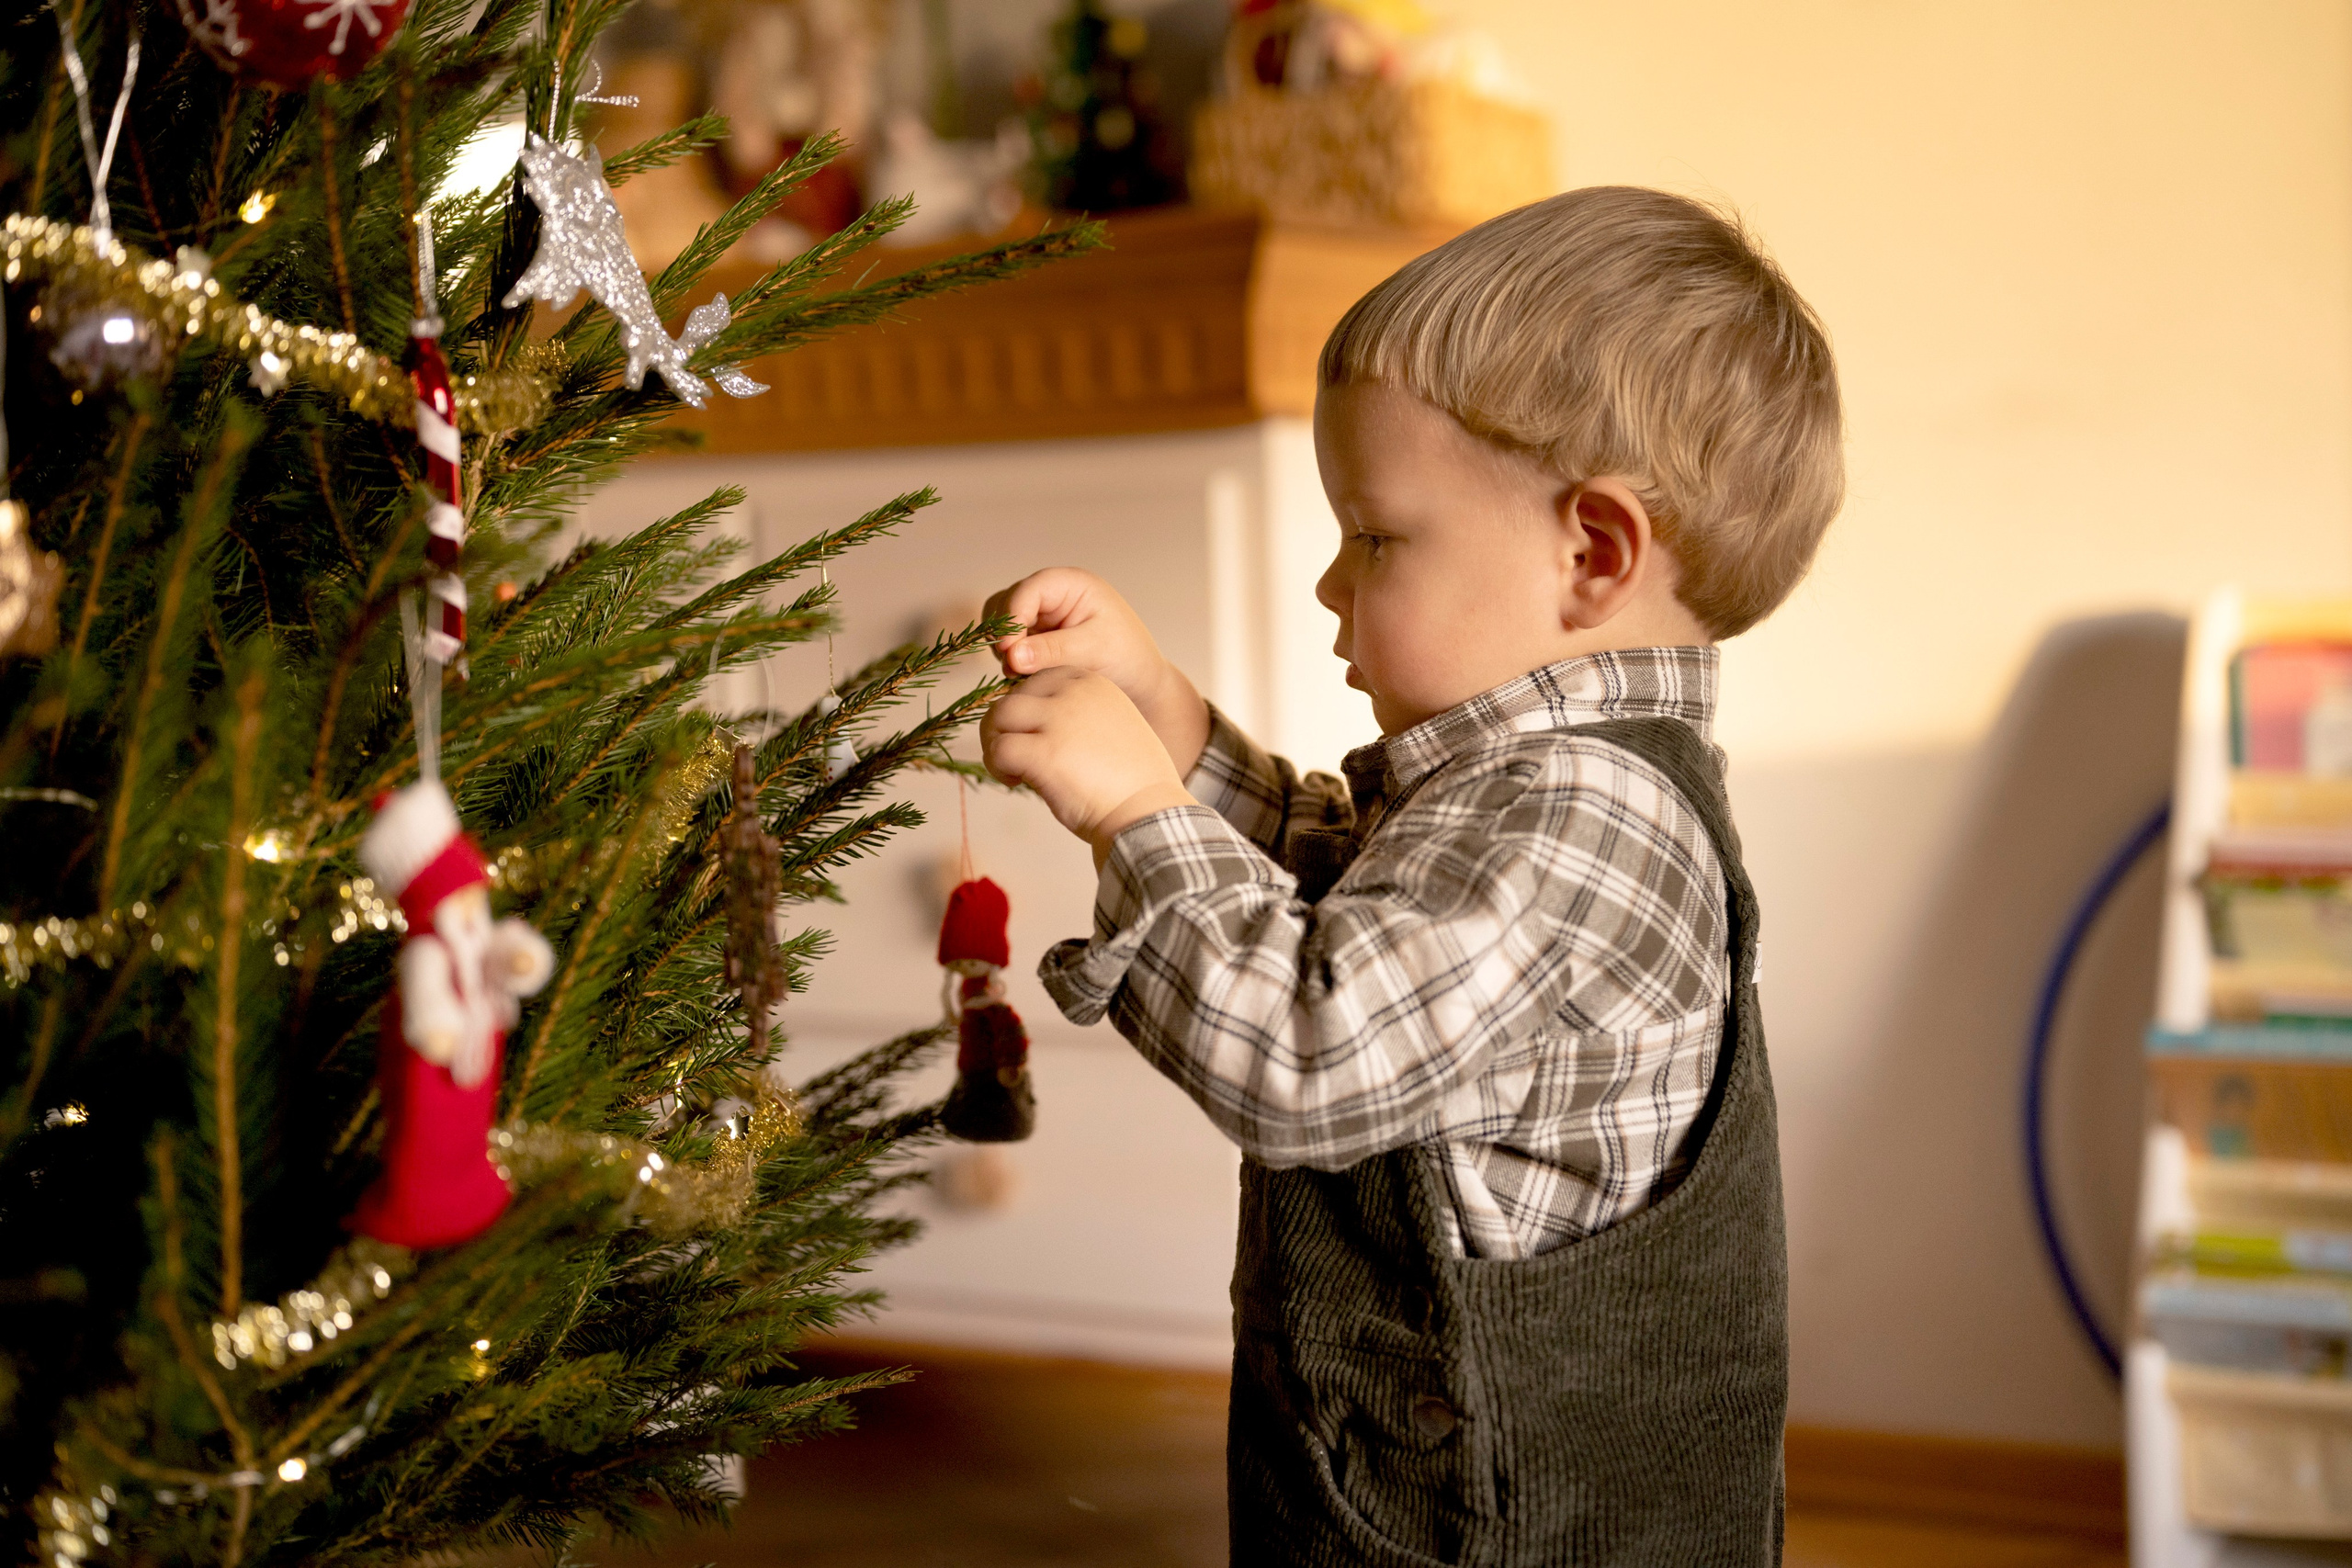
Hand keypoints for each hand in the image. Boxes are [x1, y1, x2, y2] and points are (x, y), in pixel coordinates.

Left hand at [981, 667, 1194, 855]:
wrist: (1147, 812)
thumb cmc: (1131, 782)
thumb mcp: (1112, 728)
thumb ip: (1077, 716)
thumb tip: (1033, 725)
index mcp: (1093, 683)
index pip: (1037, 681)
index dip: (1027, 710)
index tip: (1036, 737)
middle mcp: (1074, 693)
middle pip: (1013, 696)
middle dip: (1006, 727)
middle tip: (1015, 757)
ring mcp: (1058, 720)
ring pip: (999, 715)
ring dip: (996, 743)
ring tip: (1011, 769)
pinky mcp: (1043, 751)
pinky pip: (999, 749)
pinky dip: (998, 766)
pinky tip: (1016, 782)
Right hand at [984, 568, 1210, 775]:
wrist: (1140, 682)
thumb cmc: (1127, 657)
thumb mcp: (1092, 650)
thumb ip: (1051, 650)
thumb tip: (1011, 655)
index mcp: (1070, 584)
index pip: (1026, 591)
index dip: (1011, 619)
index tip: (1008, 652)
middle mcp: (1052, 595)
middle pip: (1006, 604)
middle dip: (1005, 635)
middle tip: (1013, 668)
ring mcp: (1042, 617)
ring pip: (1002, 625)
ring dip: (1006, 650)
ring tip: (1021, 675)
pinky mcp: (1037, 639)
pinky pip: (1011, 645)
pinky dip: (1012, 661)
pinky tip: (1026, 679)